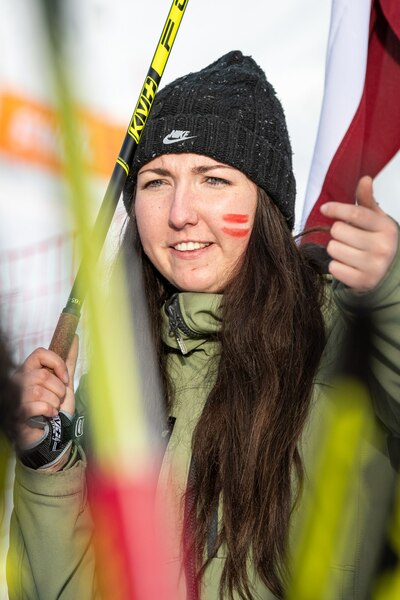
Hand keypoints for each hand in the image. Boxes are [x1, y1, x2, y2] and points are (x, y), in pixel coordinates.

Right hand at [15, 336, 78, 446]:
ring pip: (39, 391)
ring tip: (53, 407)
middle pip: (42, 375)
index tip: (65, 377)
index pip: (39, 353)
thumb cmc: (56, 407)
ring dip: (54, 401)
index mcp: (29, 370)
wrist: (53, 434)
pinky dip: (49, 411)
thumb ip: (68, 361)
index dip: (56, 362)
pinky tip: (50, 414)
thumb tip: (75, 338)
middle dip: (58, 389)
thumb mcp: (64, 382)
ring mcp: (16, 397)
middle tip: (59, 398)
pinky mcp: (18, 413)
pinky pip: (36, 406)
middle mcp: (19, 381)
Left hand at [320, 176, 397, 291]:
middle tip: (347, 237)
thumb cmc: (376, 240)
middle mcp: (382, 248)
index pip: (356, 214)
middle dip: (338, 233)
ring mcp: (374, 267)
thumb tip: (365, 179)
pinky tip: (347, 264)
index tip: (325, 208)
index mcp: (386, 228)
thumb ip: (366, 200)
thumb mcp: (375, 219)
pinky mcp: (362, 282)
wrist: (386, 271)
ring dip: (335, 249)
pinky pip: (334, 268)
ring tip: (347, 251)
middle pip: (339, 231)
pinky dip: (336, 265)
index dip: (337, 209)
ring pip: (333, 249)